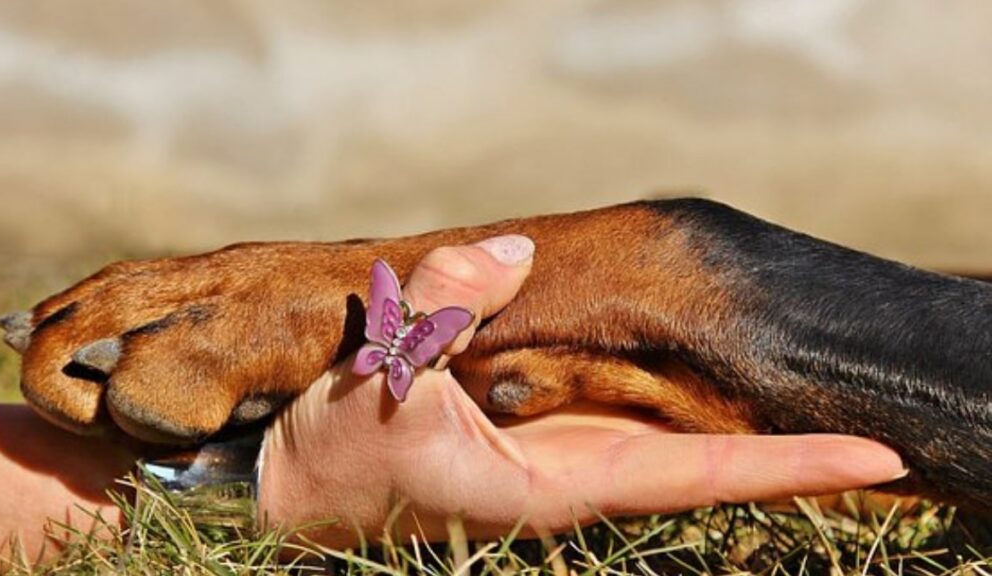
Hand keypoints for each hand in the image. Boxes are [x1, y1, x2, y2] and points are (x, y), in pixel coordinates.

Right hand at [258, 237, 905, 546]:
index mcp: (560, 484)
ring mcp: (561, 448)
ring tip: (819, 408)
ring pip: (666, 423)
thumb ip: (442, 311)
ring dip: (744, 418)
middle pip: (709, 456)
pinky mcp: (533, 424)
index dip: (790, 467)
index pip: (702, 475)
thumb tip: (509, 251)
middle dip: (791, 446)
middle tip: (877, 426)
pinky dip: (669, 382)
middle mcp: (578, 469)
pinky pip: (616, 397)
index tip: (878, 460)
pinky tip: (696, 366)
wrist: (301, 486)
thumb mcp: (381, 386)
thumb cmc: (341, 459)